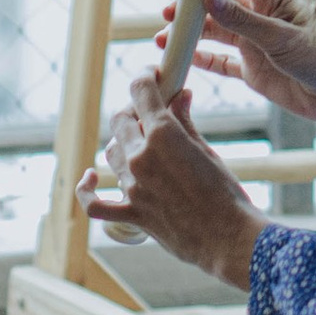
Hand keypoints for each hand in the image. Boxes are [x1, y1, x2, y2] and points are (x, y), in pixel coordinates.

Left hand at [78, 69, 264, 289]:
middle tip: (150, 113)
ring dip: (122, 144)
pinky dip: (87, 190)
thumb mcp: (207, 150)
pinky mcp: (131, 215)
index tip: (152, 76)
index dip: (145, 77)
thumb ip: (185, 122)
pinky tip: (90, 178)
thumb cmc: (226, 193)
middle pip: (120, 120)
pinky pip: (95, 204)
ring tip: (141, 144)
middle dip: (133, 110)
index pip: (140, 91)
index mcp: (164, 135)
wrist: (228, 238)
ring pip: (111, 153)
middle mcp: (141, 157)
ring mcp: (133, 187)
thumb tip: (181, 96)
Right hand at [170, 0, 315, 130]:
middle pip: (218, 4)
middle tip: (168, 14)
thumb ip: (243, 21)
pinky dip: (202, 59)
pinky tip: (185, 59)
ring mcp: (255, 42)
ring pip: (216, 32)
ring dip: (192, 34)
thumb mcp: (281, 38)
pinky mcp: (253, 69)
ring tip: (166, 38)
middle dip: (192, 8)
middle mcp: (262, 15)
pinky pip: (222, 62)